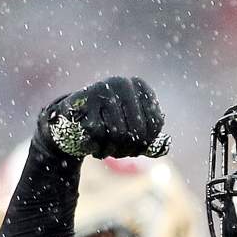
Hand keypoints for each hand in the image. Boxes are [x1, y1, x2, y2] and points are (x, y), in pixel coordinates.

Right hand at [37, 76, 169, 159]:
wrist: (70, 124)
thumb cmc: (107, 127)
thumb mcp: (132, 132)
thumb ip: (151, 141)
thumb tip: (166, 145)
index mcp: (139, 87)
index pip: (155, 124)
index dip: (146, 143)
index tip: (135, 146)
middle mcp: (123, 83)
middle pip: (138, 130)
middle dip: (129, 149)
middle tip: (119, 152)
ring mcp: (103, 90)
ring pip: (118, 134)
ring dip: (113, 151)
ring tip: (106, 148)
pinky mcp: (84, 101)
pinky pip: (98, 135)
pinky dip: (98, 148)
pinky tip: (93, 146)